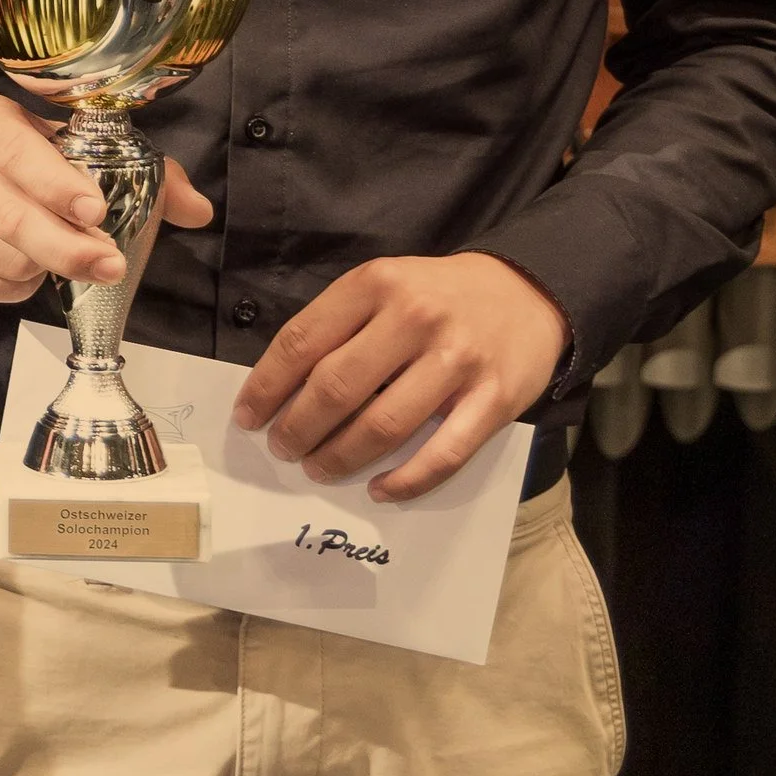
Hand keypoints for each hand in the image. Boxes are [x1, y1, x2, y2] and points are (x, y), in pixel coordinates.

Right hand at [0, 91, 209, 302]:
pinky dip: (18, 287)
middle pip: (8, 215)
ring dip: (45, 268)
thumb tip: (198, 209)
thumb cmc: (33, 156)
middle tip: (110, 264)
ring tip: (68, 258)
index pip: (15, 151)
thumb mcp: (79, 145)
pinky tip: (31, 268)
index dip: (57, 185)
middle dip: (66, 247)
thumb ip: (145, 171)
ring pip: (0, 256)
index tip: (96, 212)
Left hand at [233, 253, 569, 500]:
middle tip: (283, 449)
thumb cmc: (436, 295)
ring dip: (341, 456)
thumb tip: (282, 386)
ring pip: (384, 425)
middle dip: (298, 427)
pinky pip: (443, 453)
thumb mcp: (382, 285)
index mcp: (375, 285)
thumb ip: (338, 325)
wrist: (527, 291)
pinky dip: (405, 480)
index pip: (303, 342)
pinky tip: (379, 489)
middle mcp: (414, 318)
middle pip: (337, 387)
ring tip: (319, 468)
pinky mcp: (496, 399)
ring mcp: (458, 360)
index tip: (248, 416)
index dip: (267, 386)